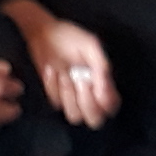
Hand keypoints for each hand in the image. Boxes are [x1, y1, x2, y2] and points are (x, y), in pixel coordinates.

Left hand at [5, 0, 118, 128]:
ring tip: (65, 73)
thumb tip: (104, 87)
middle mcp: (89, 93)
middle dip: (88, 104)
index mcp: (102, 82)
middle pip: (95, 120)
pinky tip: (52, 70)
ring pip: (75, 116)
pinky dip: (53, 86)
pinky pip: (56, 103)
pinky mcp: (55, 96)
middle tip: (81, 81)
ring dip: (68, 95)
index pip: (112, 105)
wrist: (44, 34)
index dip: (107, 101)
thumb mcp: (90, 46)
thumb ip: (101, 66)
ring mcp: (72, 97)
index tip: (97, 85)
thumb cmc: (69, 37)